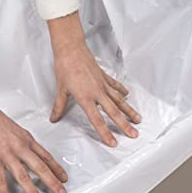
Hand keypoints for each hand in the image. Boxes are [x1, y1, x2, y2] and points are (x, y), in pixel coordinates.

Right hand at [0, 85, 67, 192]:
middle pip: (40, 168)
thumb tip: (27, 151)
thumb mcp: (15, 129)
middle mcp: (20, 147)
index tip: (64, 178)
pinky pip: (0, 179)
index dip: (56, 169)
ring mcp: (7, 153)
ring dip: (33, 192)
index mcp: (26, 140)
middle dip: (52, 183)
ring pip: (23, 176)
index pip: (46, 157)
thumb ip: (22, 142)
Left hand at [47, 11, 140, 146]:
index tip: (113, 142)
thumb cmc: (65, 68)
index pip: (96, 120)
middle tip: (134, 135)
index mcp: (85, 98)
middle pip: (113, 112)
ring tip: (138, 120)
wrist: (71, 50)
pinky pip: (115, 86)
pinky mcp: (104, 76)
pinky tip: (127, 96)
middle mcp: (97, 92)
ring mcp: (103, 84)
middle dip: (124, 125)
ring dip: (129, 110)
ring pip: (119, 100)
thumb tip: (54, 118)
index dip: (105, 132)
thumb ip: (59, 106)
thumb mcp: (61, 89)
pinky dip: (121, 91)